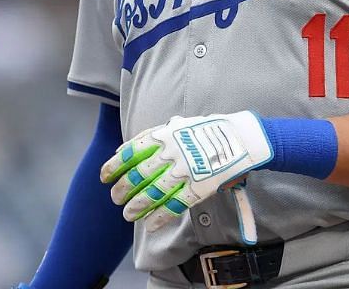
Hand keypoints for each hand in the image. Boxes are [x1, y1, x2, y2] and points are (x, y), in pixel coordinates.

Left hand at [101, 111, 272, 231]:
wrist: (243, 137)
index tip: (105, 177)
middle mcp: (172, 153)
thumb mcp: (181, 124)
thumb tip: (125, 149)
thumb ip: (155, 135)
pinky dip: (159, 217)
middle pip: (137, 176)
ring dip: (136, 206)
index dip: (113, 166)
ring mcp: (185, 171)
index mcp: (165, 135)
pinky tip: (150, 224)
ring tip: (129, 214)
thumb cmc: (211, 130)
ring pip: (152, 193)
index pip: (130, 152)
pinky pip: (174, 205)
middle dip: (122, 190)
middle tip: (117, 198)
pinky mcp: (199, 187)